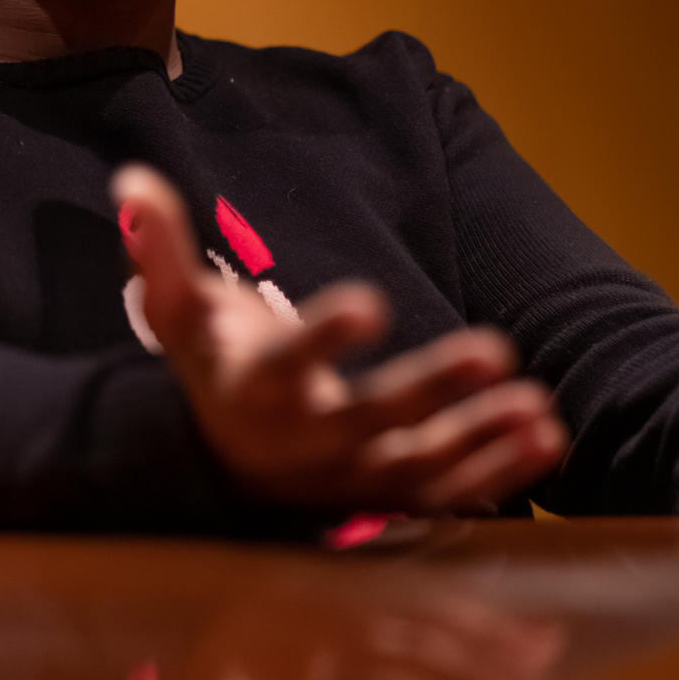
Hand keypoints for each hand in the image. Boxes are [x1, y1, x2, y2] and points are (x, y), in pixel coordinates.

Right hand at [112, 164, 565, 513]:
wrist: (228, 461)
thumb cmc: (215, 366)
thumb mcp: (182, 311)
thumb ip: (162, 247)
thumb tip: (132, 180)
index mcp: (254, 391)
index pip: (287, 363)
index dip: (325, 336)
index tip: (370, 301)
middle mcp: (305, 446)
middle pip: (369, 421)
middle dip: (431, 389)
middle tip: (493, 349)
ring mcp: (352, 481)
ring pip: (419, 469)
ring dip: (480, 440)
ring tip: (536, 406)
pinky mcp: (389, 500)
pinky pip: (447, 496)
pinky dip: (499, 474)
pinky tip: (545, 435)